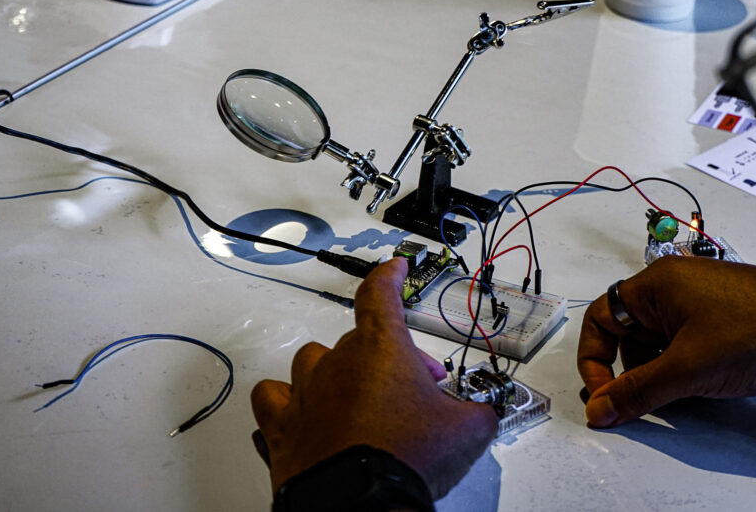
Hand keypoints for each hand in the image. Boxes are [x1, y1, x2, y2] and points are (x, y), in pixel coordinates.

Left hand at [251, 257, 498, 497]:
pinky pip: (271, 397)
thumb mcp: (465, 431)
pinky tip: (299, 409)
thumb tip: (483, 416)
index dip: (388, 276)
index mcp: (380, 348)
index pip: (380, 293)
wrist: (361, 505)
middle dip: (389, 359)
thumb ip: (477, 412)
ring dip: (335, 373)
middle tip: (414, 390)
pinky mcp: (281, 427)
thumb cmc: (404, 460)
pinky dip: (285, 399)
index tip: (394, 267)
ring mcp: (305, 393)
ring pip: (313, 361)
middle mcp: (337, 362)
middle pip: (359, 339)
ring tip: (357, 397)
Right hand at [577, 256, 755, 427]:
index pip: (600, 317)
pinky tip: (706, 381)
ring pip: (658, 341)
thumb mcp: (686, 370)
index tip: (604, 393)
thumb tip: (601, 408)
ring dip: (661, 369)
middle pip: (627, 331)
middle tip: (644, 398)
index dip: (594, 358)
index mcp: (656, 284)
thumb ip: (637, 392)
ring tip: (685, 389)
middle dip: (631, 368)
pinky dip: (685, 365)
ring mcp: (700, 299)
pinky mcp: (723, 315)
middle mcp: (675, 285)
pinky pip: (685, 342)